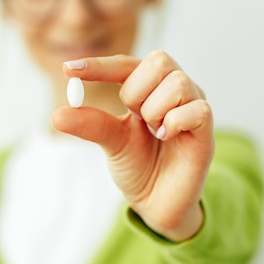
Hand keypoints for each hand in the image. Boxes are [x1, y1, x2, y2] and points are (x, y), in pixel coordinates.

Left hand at [51, 50, 214, 241]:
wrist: (158, 202)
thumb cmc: (139, 166)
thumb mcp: (110, 142)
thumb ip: (91, 124)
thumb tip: (57, 115)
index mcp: (150, 88)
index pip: (126, 64)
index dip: (100, 65)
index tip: (69, 70)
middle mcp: (175, 90)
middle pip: (159, 60)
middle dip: (137, 91)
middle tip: (135, 118)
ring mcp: (193, 106)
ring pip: (177, 83)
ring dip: (155, 111)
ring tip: (154, 133)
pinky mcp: (206, 129)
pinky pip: (195, 109)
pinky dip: (173, 122)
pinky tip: (166, 138)